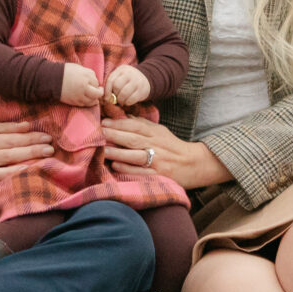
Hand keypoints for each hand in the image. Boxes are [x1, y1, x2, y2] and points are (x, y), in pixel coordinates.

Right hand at [0, 119, 53, 187]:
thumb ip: (8, 127)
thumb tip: (28, 125)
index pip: (11, 140)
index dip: (30, 138)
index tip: (47, 137)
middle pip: (10, 155)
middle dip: (31, 152)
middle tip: (49, 150)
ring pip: (2, 173)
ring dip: (21, 171)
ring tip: (40, 166)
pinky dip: (3, 189)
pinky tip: (17, 186)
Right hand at [58, 63, 104, 106]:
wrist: (53, 79)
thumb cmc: (66, 71)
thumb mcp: (80, 68)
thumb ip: (89, 74)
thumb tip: (96, 81)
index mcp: (86, 77)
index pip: (96, 83)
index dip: (96, 83)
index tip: (93, 82)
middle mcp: (84, 88)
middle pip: (97, 94)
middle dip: (100, 92)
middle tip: (99, 90)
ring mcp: (79, 96)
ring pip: (92, 101)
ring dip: (95, 99)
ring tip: (95, 97)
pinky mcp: (74, 102)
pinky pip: (84, 105)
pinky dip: (88, 103)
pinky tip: (88, 100)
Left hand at [101, 116, 230, 191]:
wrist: (194, 163)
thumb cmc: (173, 146)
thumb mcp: (160, 131)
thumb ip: (143, 125)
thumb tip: (124, 116)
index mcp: (155, 133)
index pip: (136, 126)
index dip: (119, 123)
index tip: (104, 122)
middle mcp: (156, 145)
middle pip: (133, 139)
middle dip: (115, 135)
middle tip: (98, 132)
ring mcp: (157, 161)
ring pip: (135, 155)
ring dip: (118, 152)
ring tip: (102, 149)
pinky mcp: (158, 175)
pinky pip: (141, 172)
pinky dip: (128, 169)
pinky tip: (116, 166)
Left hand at [104, 65, 152, 106]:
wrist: (146, 79)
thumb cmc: (129, 80)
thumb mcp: (121, 77)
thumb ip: (113, 83)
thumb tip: (106, 98)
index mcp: (121, 70)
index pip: (111, 80)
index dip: (107, 91)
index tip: (107, 98)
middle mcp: (129, 74)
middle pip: (117, 86)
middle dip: (115, 95)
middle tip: (116, 99)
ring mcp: (137, 81)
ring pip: (124, 93)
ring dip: (121, 100)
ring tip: (121, 101)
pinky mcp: (142, 90)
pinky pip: (131, 99)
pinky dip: (128, 103)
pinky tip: (128, 102)